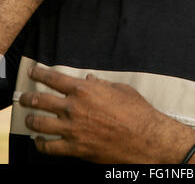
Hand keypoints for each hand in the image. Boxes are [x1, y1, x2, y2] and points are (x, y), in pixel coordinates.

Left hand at [19, 66, 194, 163]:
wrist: (145, 137)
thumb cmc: (136, 110)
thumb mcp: (120, 89)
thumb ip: (101, 84)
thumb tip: (91, 79)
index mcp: (84, 90)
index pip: (53, 79)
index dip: (39, 73)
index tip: (32, 71)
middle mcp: (74, 108)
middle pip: (40, 101)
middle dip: (28, 98)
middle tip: (23, 97)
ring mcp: (72, 129)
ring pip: (40, 124)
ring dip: (31, 120)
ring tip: (28, 118)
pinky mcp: (75, 149)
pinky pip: (50, 147)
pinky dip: (41, 144)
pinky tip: (39, 141)